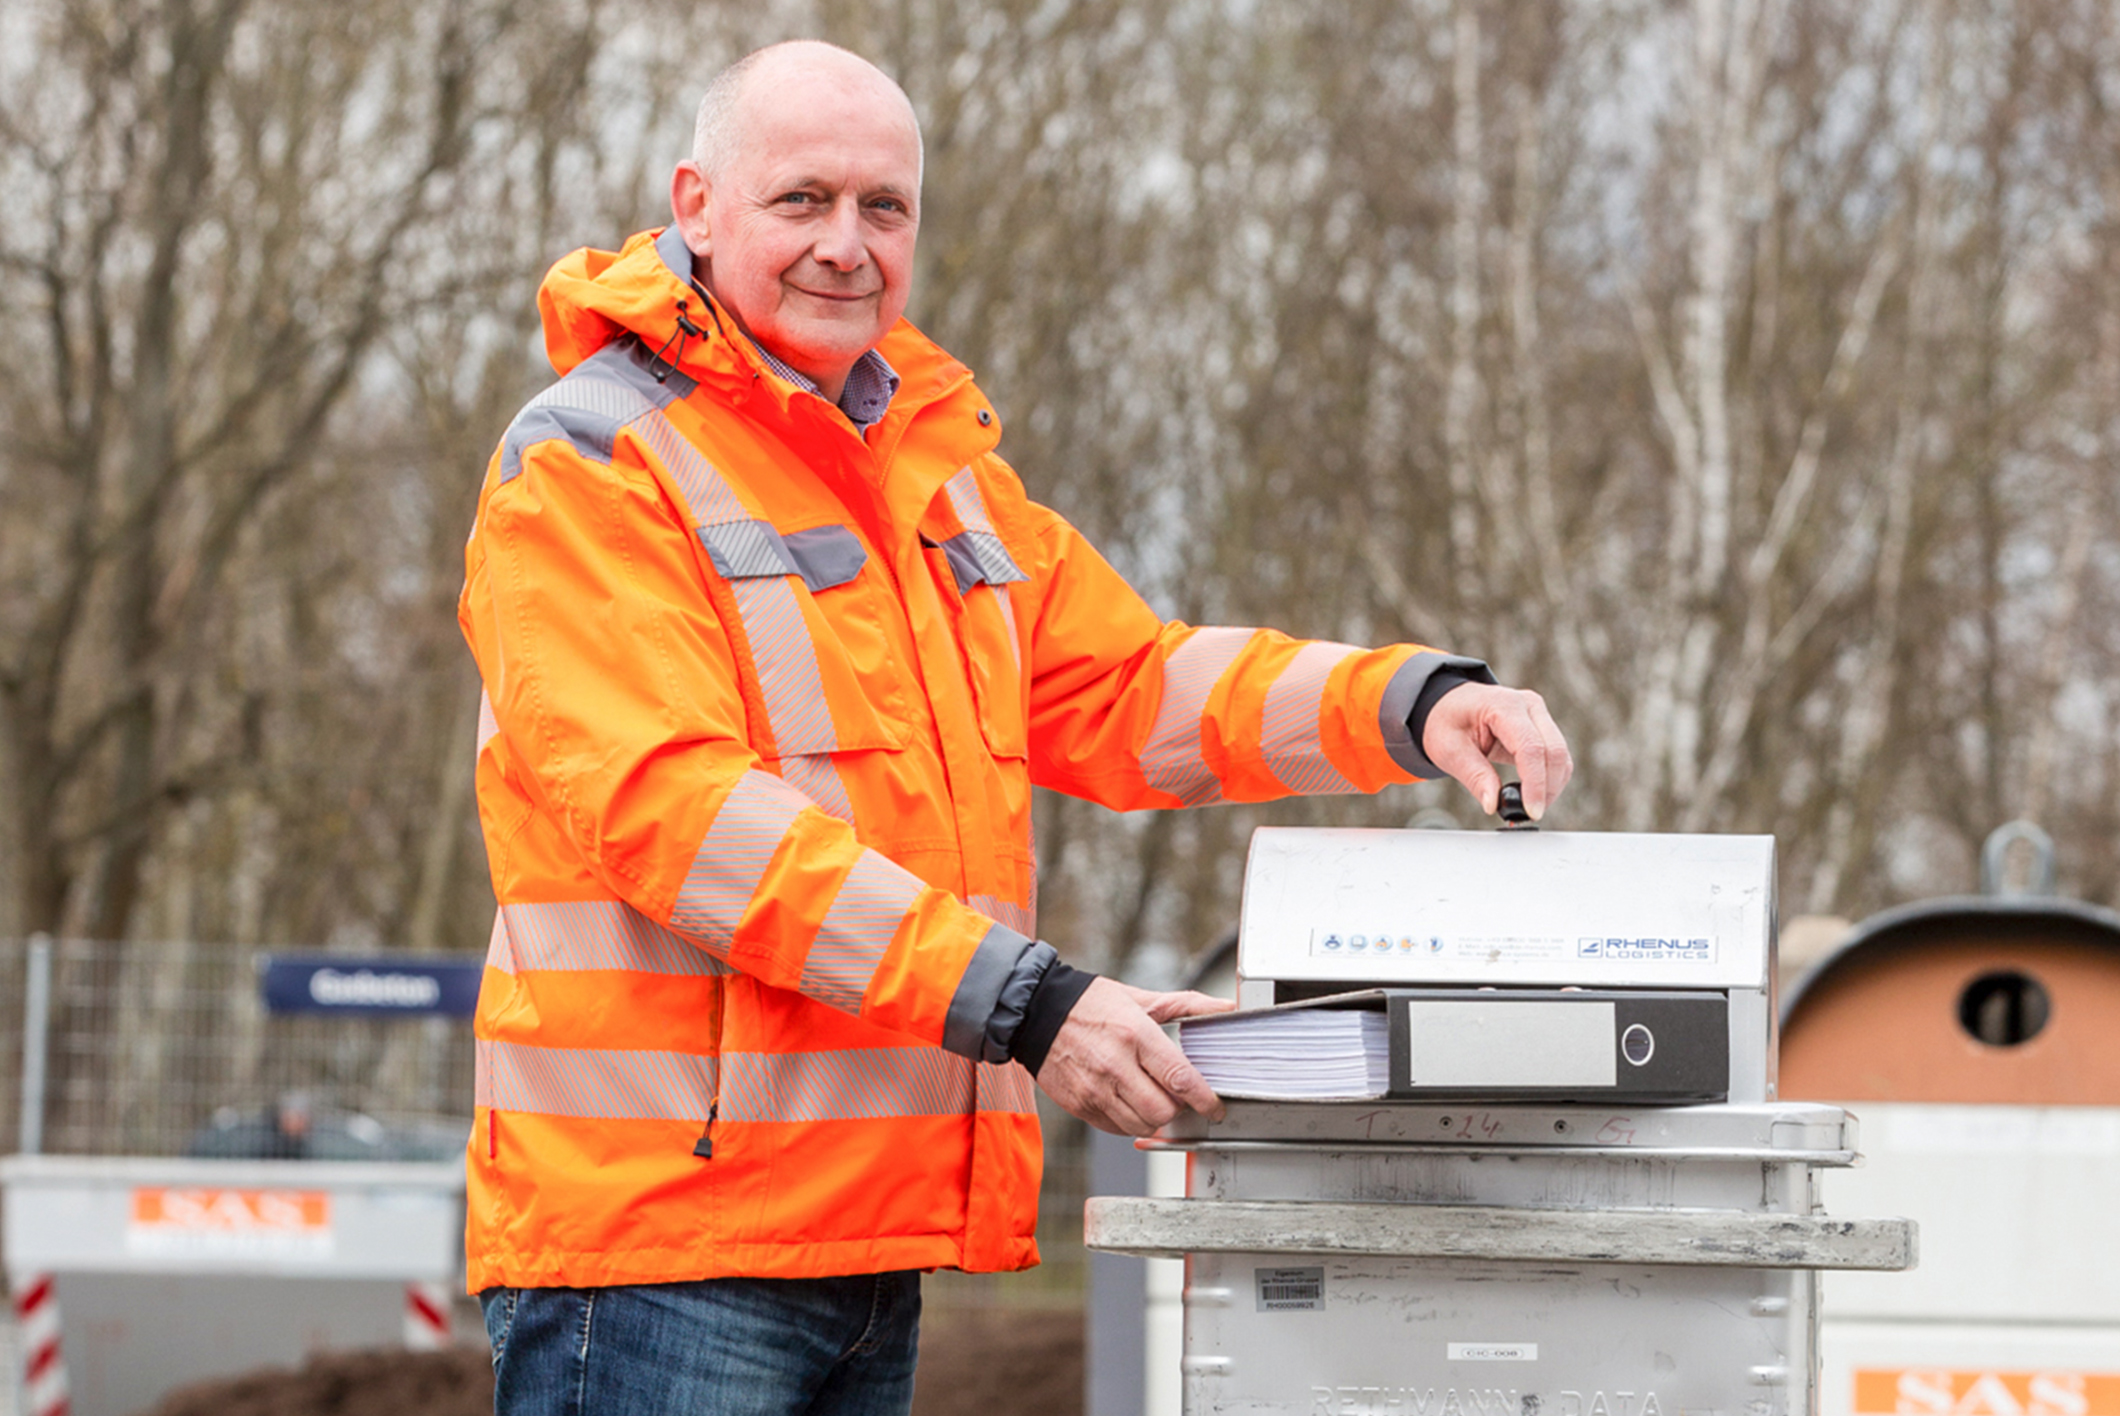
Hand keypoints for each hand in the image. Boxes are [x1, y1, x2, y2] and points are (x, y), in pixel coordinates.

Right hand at [1033, 978, 1233, 1135]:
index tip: (1215, 1107)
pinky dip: (1128, 1122)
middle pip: (1162, 1111)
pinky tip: (1126, 1100)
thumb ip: (1186, 1005)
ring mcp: (1095, 1089)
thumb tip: (1225, 1009)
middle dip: (1176, 1109)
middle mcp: (1114, 1065)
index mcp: (1134, 1035)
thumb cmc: (1089, 1004)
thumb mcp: (1139, 998)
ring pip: (1140, 1126)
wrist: (1036, 1013)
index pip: (1179, 1077)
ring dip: (1153, 1118)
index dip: (1204, 1099)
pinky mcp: (1080, 1105)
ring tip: (1149, 1097)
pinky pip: (1116, 1129)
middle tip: (1174, 1096)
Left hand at [1421, 682, 1572, 820]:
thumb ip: (1474, 776)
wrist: (1447, 705)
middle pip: (1554, 751)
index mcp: (1503, 705)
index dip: (1535, 783)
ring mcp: (1538, 714)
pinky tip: (1532, 794)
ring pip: (1561, 756)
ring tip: (1527, 806)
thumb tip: (1493, 804)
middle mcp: (1528, 705)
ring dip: (1551, 786)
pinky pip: (1556, 757)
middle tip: (1529, 814)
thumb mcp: (1449, 750)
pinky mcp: (1542, 727)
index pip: (1531, 747)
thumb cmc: (1445, 721)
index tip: (1531, 811)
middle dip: (1547, 788)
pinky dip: (1549, 779)